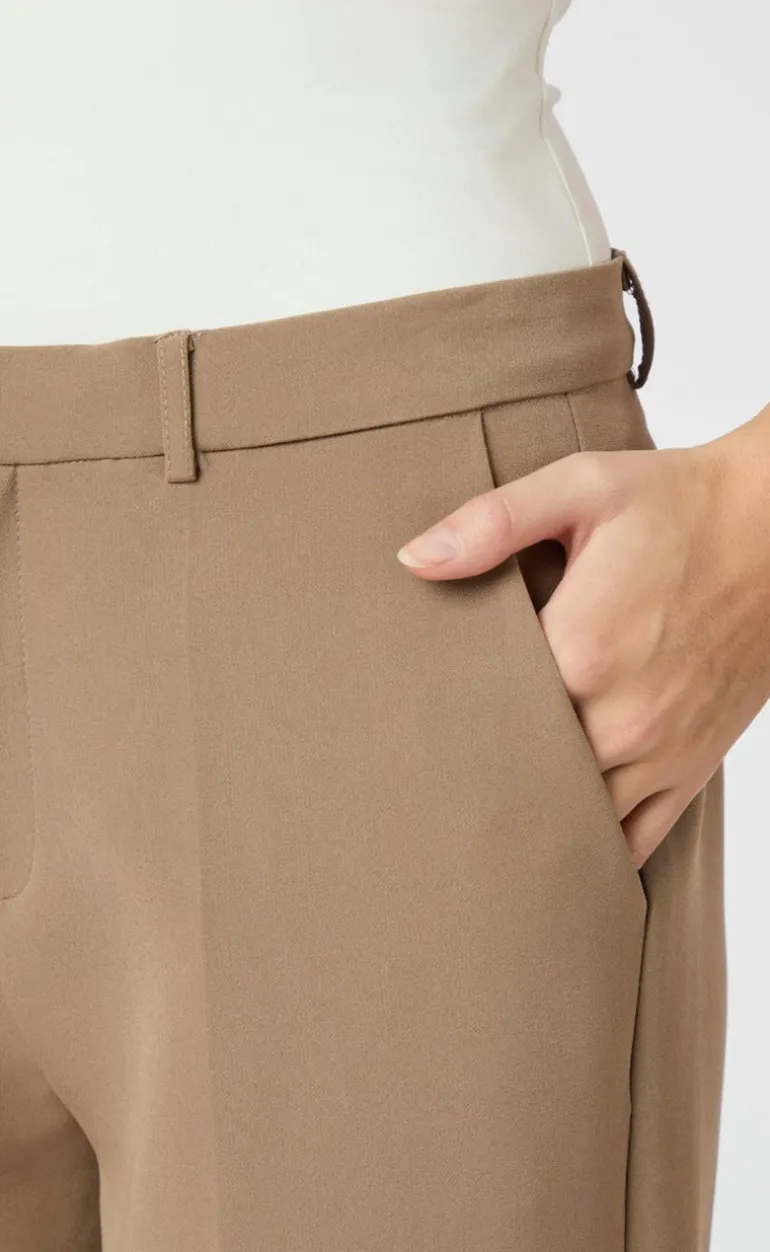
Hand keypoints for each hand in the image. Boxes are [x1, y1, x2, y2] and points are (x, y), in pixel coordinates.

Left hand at [396, 412, 769, 866]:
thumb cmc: (682, 505)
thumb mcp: (582, 488)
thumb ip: (492, 523)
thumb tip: (414, 559)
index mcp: (582, 651)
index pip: (483, 716)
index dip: (440, 723)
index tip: (406, 724)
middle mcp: (622, 718)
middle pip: (521, 778)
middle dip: (476, 779)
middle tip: (426, 780)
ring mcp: (660, 751)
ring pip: (574, 822)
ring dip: (529, 819)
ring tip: (478, 819)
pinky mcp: (692, 766)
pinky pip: (636, 839)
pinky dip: (593, 851)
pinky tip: (555, 848)